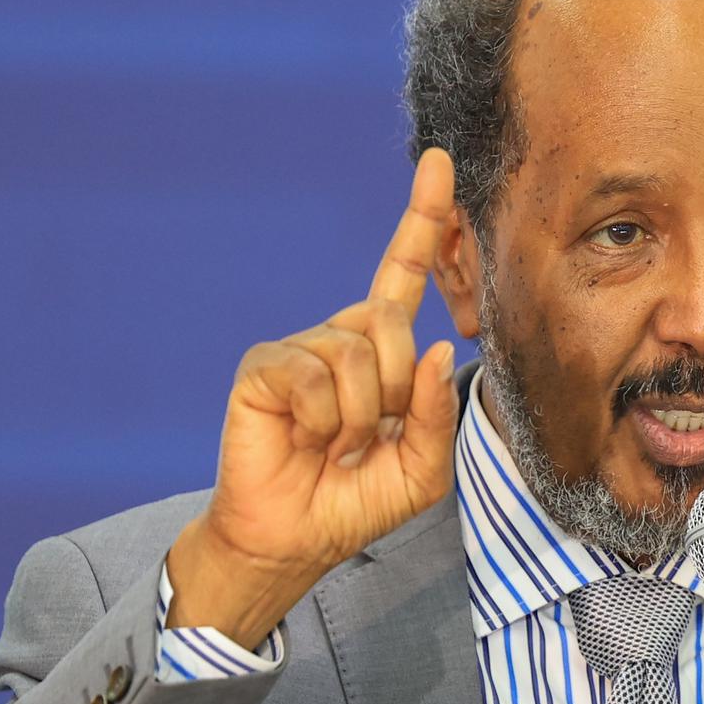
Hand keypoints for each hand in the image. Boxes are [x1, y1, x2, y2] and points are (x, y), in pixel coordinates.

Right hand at [166, 149, 461, 646]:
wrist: (292, 540)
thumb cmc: (354, 502)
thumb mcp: (421, 470)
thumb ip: (437, 413)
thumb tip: (436, 350)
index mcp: (382, 351)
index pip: (404, 275)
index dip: (423, 219)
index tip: (439, 164)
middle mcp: (341, 337)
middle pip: (394, 327)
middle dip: (395, 393)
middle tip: (367, 441)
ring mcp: (300, 348)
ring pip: (357, 354)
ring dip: (358, 417)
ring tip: (333, 446)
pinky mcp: (265, 365)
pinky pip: (314, 374)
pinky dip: (320, 417)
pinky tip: (303, 438)